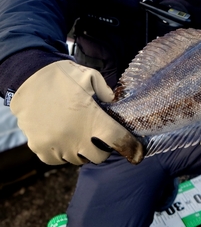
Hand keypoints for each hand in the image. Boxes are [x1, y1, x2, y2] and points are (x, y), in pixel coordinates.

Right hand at [10, 60, 143, 164]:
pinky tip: (64, 142)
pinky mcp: (40, 147)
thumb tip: (114, 102)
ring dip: (82, 153)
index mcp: (92, 119)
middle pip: (99, 157)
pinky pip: (56, 161)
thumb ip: (106, 91)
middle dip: (103, 150)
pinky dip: (62, 155)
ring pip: (77, 160)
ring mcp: (57, 144)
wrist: (26, 78)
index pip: (119, 140)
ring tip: (80, 138)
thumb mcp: (89, 77)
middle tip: (99, 139)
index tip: (137, 153)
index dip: (131, 148)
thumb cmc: (61, 76)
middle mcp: (76, 136)